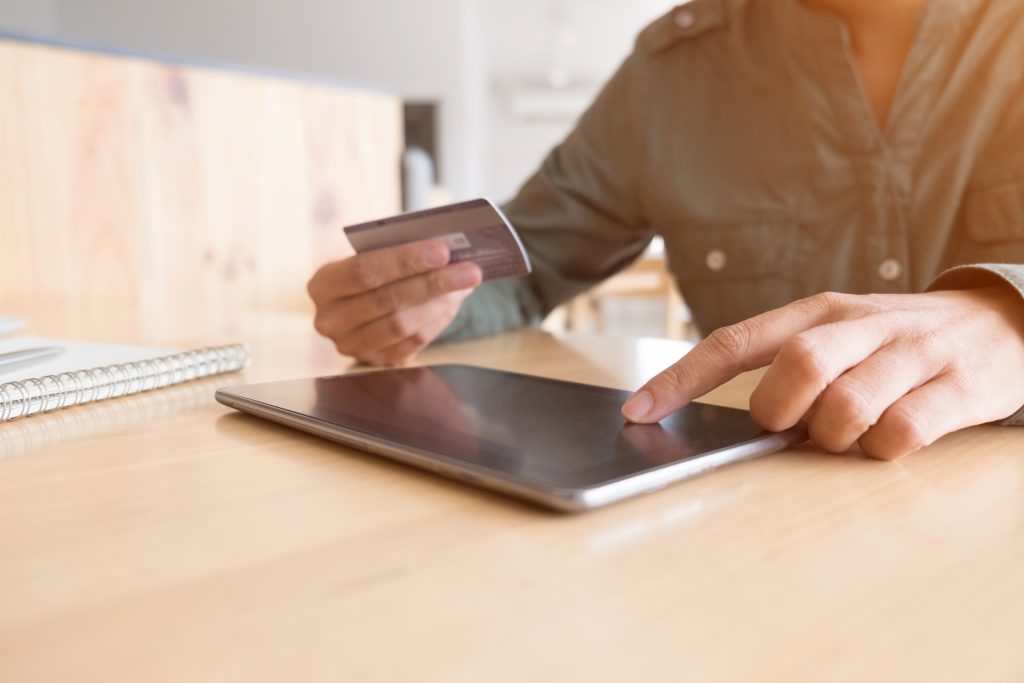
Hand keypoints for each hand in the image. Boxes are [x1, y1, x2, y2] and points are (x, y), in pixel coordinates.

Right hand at [307, 240, 481, 365]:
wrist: (358, 308)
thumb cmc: (370, 273)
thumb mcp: (369, 258)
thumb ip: (396, 253)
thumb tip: (447, 250)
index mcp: (322, 285)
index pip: (364, 270)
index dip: (404, 261)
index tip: (442, 251)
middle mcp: (330, 320)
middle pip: (387, 300)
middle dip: (433, 283)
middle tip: (470, 269)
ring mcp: (351, 346)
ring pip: (401, 325)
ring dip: (440, 303)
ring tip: (467, 284)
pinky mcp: (376, 362)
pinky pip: (413, 343)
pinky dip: (438, 321)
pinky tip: (454, 302)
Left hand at [622, 287, 1023, 459]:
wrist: (1004, 320)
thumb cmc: (897, 341)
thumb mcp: (839, 336)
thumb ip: (790, 368)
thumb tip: (742, 424)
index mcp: (818, 312)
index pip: (735, 341)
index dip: (681, 379)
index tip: (638, 413)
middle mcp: (861, 325)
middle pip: (797, 365)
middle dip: (781, 411)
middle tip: (793, 426)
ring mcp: (912, 353)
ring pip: (848, 405)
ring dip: (834, 437)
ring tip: (847, 434)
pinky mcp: (958, 387)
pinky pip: (903, 432)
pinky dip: (882, 449)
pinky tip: (887, 441)